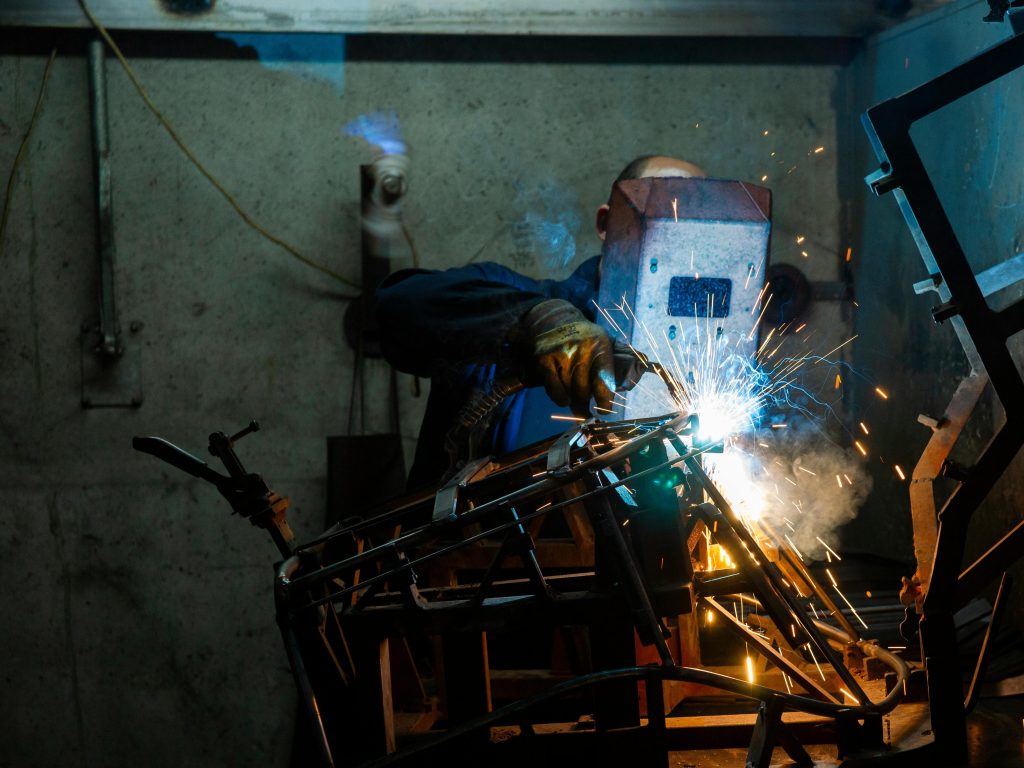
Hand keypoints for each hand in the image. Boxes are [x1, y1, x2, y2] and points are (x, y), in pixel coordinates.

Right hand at [521, 299, 614, 416]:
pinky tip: (564, 398)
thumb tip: (646, 367)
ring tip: (575, 400)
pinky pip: (554, 391)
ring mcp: (561, 355)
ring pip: (569, 393)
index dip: (605, 401)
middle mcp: (581, 350)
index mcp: (600, 346)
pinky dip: (559, 398)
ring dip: (572, 401)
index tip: (605, 410)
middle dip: (585, 407)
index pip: (604, 380)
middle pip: (584, 392)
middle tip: (586, 413)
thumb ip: (625, 356)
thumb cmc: (585, 338)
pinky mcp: (544, 360)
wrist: (552, 320)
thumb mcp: (605, 341)